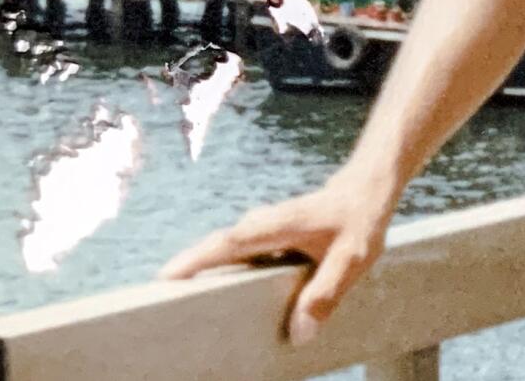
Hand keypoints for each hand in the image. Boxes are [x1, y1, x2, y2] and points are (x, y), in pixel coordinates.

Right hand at [156, 166, 397, 345]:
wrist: (366, 189)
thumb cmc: (359, 221)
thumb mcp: (351, 260)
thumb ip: (326, 294)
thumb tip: (299, 334)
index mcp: (276, 227)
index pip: (226, 244)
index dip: (194, 261)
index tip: (163, 280)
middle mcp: (260, 224)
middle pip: (215, 249)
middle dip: (186, 272)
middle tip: (158, 305)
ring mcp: (260, 229)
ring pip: (224, 252)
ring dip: (202, 274)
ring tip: (182, 311)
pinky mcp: (265, 236)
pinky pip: (237, 255)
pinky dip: (223, 272)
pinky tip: (222, 301)